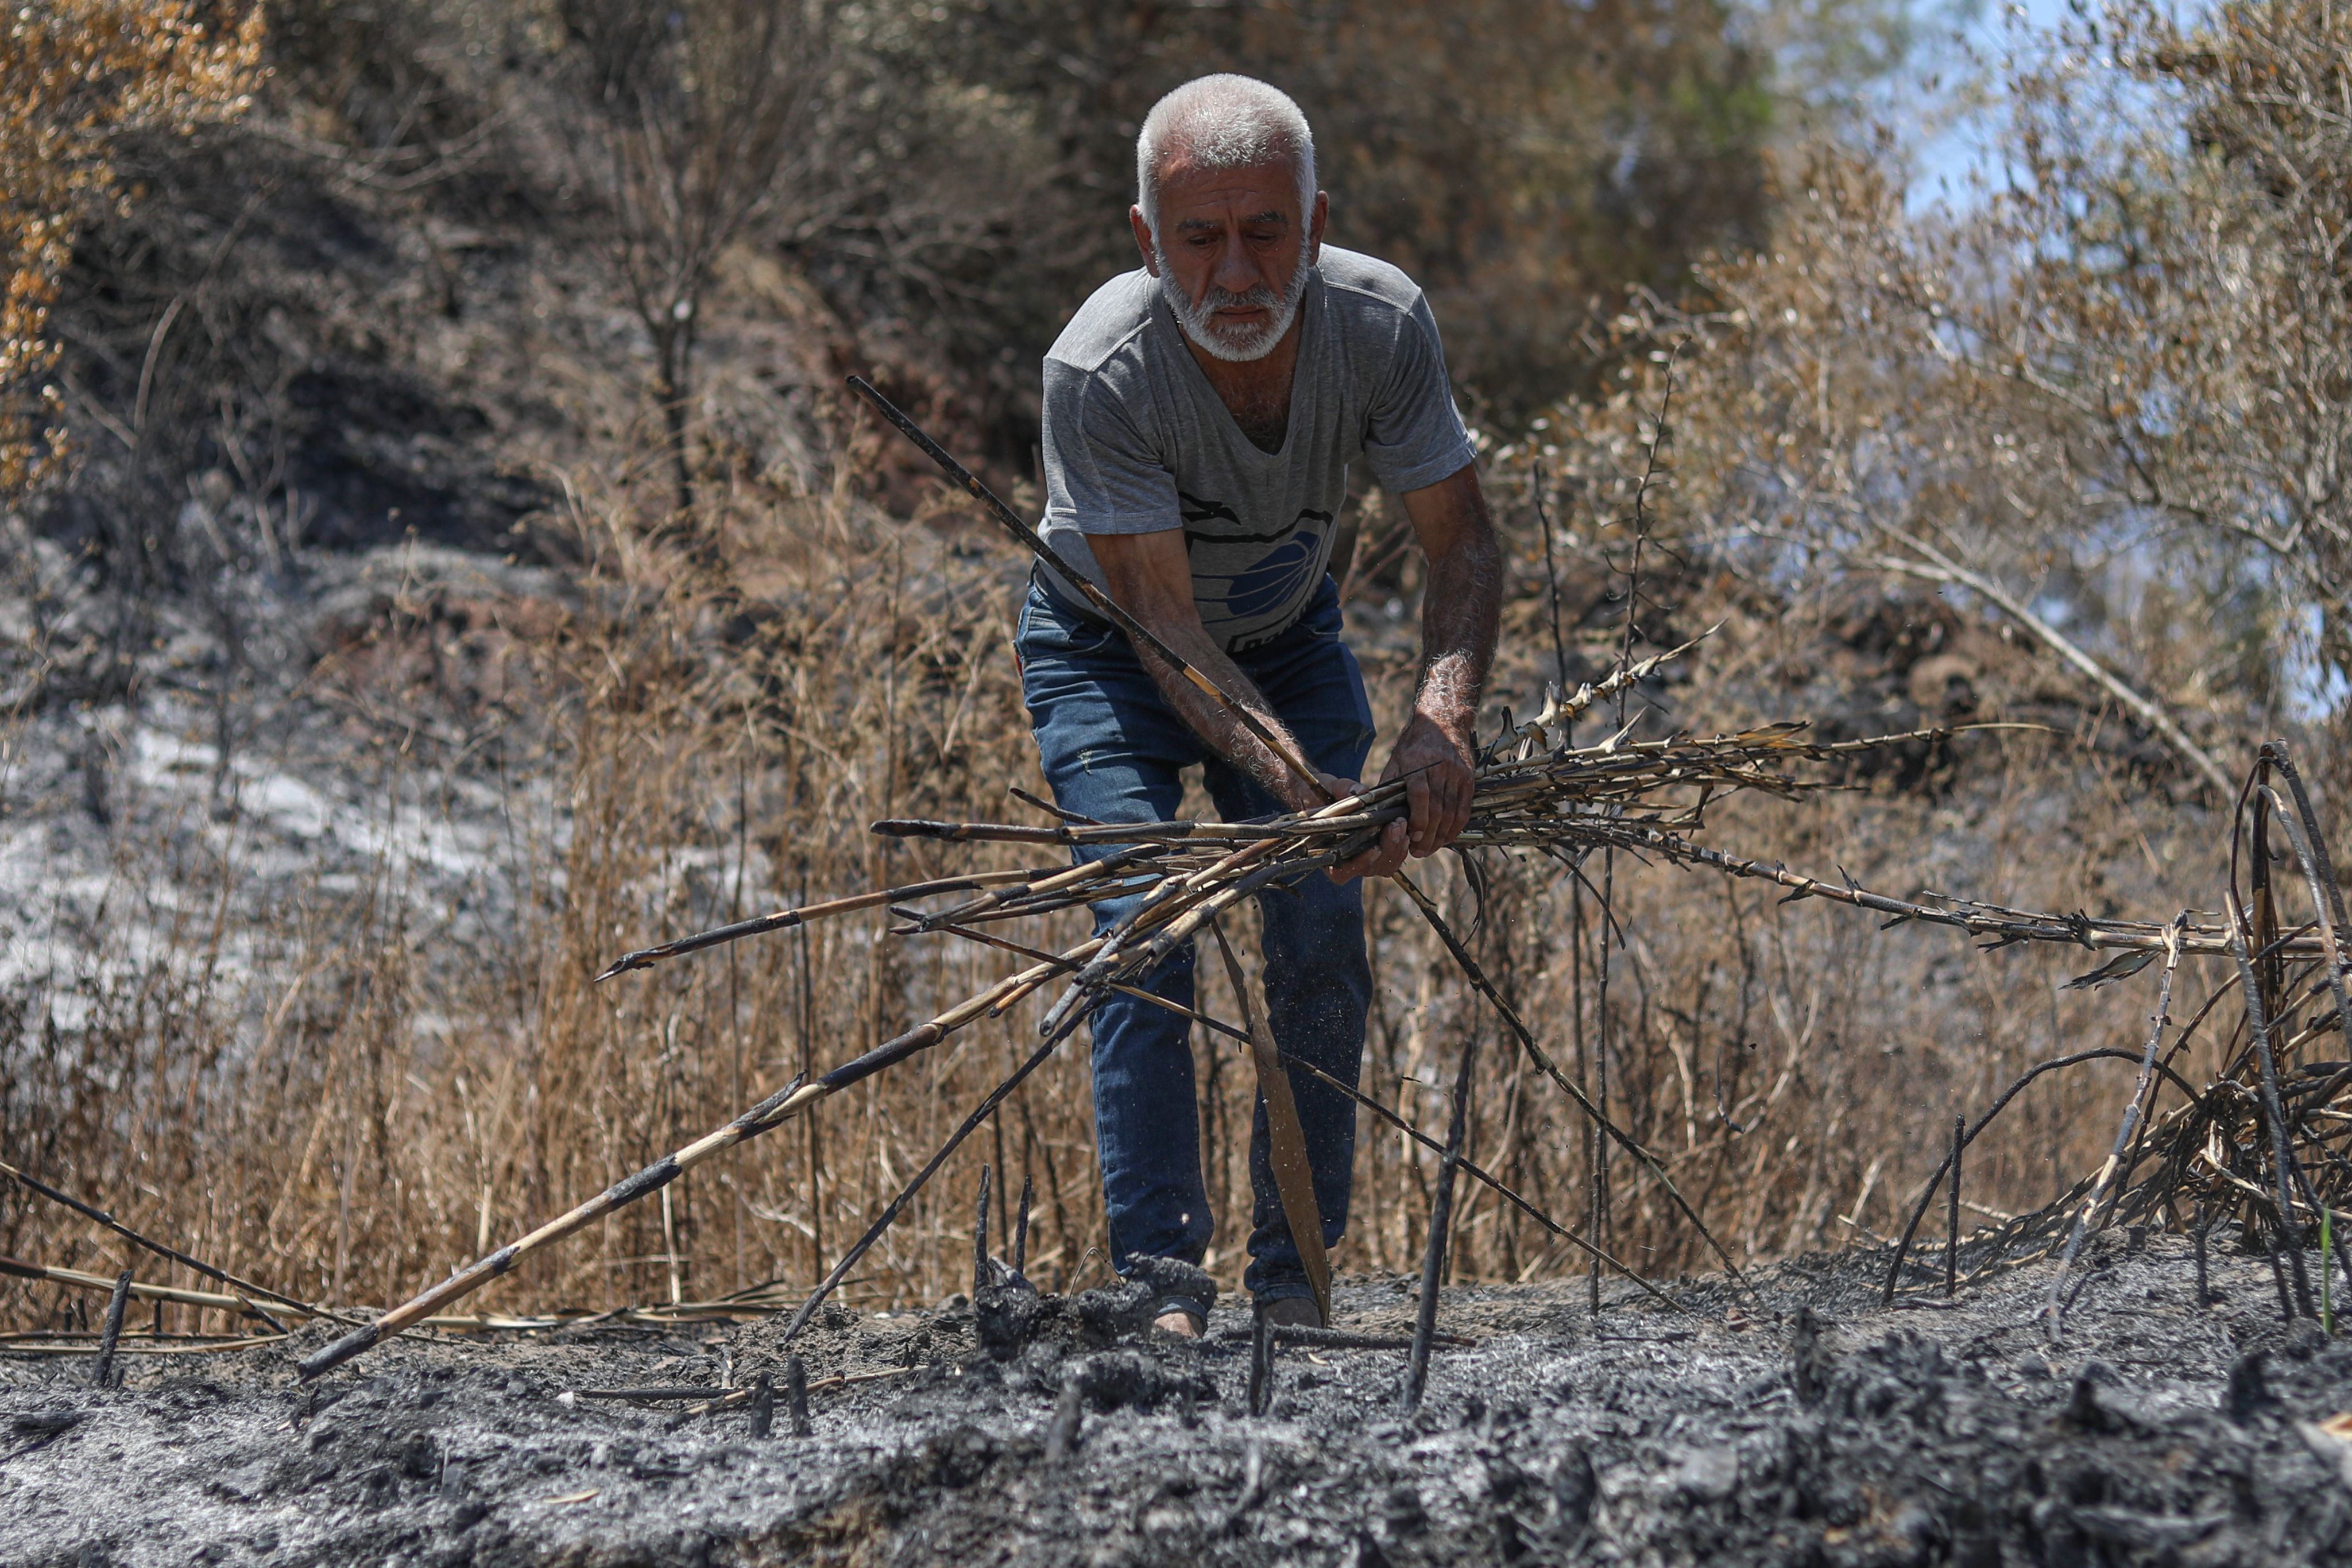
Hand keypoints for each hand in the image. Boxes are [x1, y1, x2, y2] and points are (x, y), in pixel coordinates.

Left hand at [1327, 713, 1474, 883]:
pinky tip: (1446, 838)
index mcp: (1417, 763)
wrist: (1444, 723)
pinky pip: (1464, 809)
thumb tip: (1373, 812)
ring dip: (1442, 835)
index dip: (1418, 819)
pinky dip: (1456, 827)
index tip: (1412, 837)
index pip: (1420, 795)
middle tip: (1419, 852)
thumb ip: (1387, 786)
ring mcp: (1457, 774)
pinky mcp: (1468, 779)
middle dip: (1429, 835)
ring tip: (1430, 849)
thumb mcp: (1396, 761)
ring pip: (1452, 812)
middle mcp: (1440, 768)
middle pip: (1438, 809)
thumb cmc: (1413, 746)